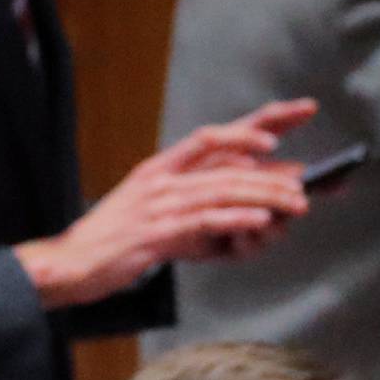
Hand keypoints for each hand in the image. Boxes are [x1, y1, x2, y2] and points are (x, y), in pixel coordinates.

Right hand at [17, 97, 314, 307]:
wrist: (69, 265)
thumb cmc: (112, 245)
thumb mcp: (156, 218)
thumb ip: (197, 210)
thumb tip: (245, 212)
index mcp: (159, 167)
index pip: (216, 135)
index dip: (259, 123)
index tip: (298, 114)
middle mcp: (160, 178)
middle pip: (229, 164)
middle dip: (274, 173)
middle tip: (311, 183)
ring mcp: (157, 203)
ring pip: (222, 191)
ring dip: (264, 197)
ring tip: (295, 205)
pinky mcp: (154, 232)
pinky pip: (203, 221)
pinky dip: (235, 220)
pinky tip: (259, 222)